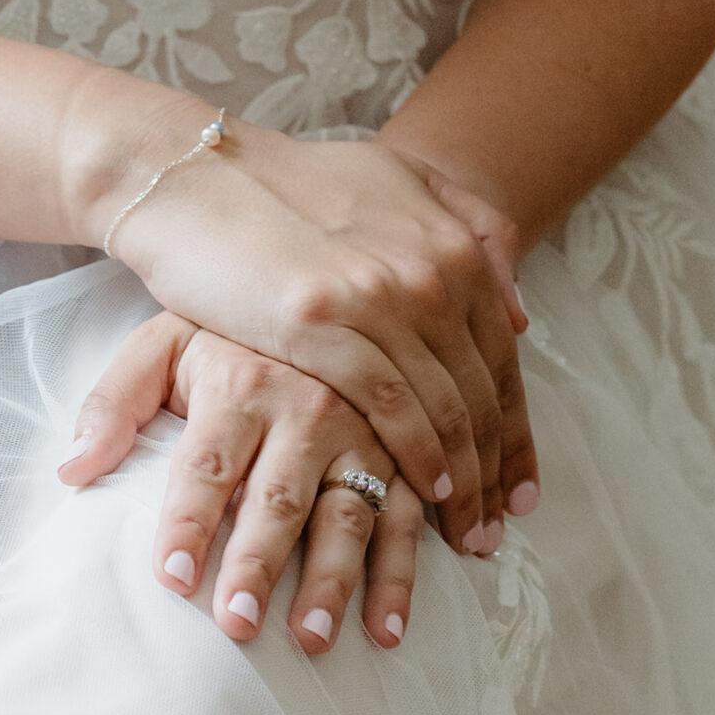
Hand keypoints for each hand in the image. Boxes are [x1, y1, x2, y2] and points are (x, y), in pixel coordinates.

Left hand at [60, 313, 423, 652]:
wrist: (312, 297)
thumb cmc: (222, 342)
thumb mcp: (160, 348)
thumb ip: (113, 402)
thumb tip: (72, 469)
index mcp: (242, 381)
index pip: (207, 463)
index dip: (189, 521)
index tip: (172, 580)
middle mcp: (306, 406)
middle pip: (278, 495)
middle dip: (257, 562)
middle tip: (237, 623)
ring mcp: (360, 433)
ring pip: (348, 514)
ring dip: (333, 580)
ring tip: (310, 638)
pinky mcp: (402, 456)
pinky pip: (406, 520)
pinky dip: (400, 578)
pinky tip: (385, 631)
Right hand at [93, 105, 536, 557]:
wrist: (194, 177)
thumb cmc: (287, 185)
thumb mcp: (392, 179)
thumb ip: (467, 226)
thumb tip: (518, 309)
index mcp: (450, 241)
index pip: (503, 359)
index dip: (517, 434)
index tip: (520, 492)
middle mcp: (430, 269)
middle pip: (482, 395)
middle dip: (495, 474)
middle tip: (493, 533)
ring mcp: (379, 297)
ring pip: (445, 411)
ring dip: (463, 484)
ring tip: (464, 536)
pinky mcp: (322, 324)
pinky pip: (392, 407)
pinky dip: (417, 456)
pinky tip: (423, 491)